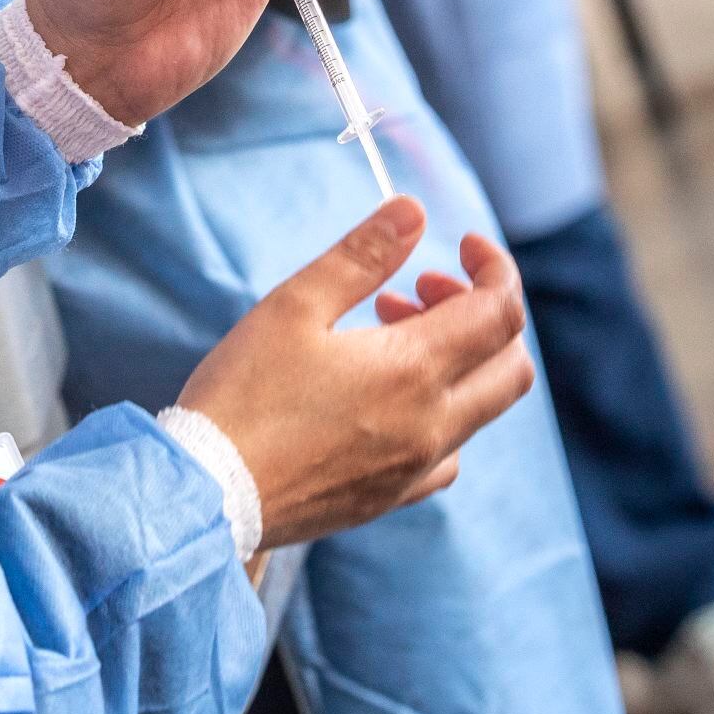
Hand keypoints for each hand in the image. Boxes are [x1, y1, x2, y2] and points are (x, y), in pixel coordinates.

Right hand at [178, 197, 537, 552]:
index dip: (495, 268)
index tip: (464, 247)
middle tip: (422, 289)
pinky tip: (385, 398)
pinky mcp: (389, 500)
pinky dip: (439, 413)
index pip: (500, 313)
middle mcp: (430, 427)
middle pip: (510, 366)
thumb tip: (415, 213)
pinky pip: (446, 456)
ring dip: (458, 362)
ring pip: (480, 411)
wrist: (203, 493)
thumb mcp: (295, 305)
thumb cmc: (242, 394)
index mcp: (414, 371)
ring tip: (386, 333)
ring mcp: (413, 471)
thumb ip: (363, 255)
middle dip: (484, 314)